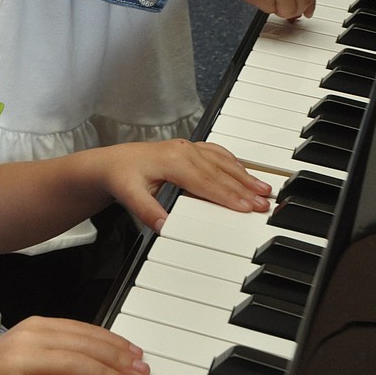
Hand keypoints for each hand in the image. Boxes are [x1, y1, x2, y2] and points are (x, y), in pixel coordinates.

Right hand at [0, 316, 149, 374]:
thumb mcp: (28, 355)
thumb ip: (59, 354)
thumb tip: (100, 362)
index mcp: (35, 327)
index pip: (83, 329)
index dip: (113, 341)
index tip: (134, 353)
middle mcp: (29, 339)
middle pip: (84, 345)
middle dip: (117, 359)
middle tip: (140, 371)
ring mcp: (21, 362)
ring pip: (74, 363)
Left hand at [102, 138, 271, 234]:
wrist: (111, 162)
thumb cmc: (121, 176)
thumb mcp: (128, 195)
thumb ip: (147, 210)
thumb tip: (164, 227)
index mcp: (173, 160)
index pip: (207, 182)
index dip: (228, 196)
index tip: (246, 208)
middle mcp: (184, 150)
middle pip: (220, 172)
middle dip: (244, 188)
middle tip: (264, 204)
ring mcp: (187, 147)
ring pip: (223, 161)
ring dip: (244, 175)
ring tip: (264, 189)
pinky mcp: (189, 148)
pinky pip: (217, 154)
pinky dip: (235, 164)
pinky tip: (245, 172)